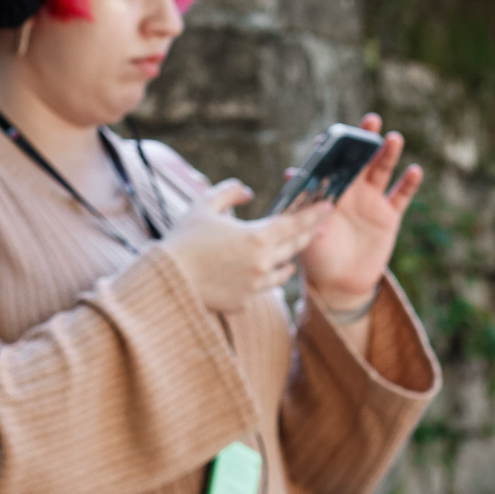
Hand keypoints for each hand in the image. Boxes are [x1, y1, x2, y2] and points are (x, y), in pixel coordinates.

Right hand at [165, 180, 333, 313]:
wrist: (166, 280)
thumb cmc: (183, 239)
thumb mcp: (205, 205)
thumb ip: (230, 192)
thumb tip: (248, 191)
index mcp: (257, 237)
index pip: (295, 224)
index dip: (314, 214)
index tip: (328, 206)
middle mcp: (262, 264)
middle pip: (295, 248)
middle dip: (308, 235)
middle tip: (318, 227)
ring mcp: (255, 286)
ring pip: (283, 272)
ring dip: (288, 260)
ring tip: (291, 254)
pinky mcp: (244, 302)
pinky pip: (262, 288)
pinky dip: (264, 278)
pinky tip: (262, 273)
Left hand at [296, 115, 423, 312]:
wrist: (339, 284)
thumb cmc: (316, 257)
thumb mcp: (305, 234)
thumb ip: (302, 209)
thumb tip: (293, 181)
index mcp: (328, 191)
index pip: (330, 163)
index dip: (331, 148)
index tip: (331, 135)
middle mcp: (351, 190)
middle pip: (359, 159)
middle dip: (364, 138)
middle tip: (370, 120)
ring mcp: (372, 201)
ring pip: (381, 171)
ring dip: (388, 154)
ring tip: (392, 138)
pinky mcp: (389, 216)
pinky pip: (401, 196)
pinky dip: (408, 183)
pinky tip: (414, 171)